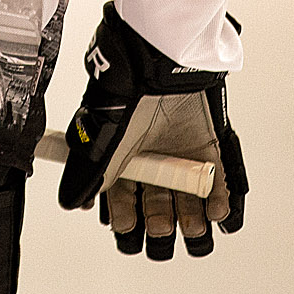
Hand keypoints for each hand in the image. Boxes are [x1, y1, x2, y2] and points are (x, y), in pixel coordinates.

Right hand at [58, 2, 247, 258]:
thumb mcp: (104, 143)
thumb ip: (88, 176)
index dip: (127, 221)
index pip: (124, 204)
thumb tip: (71, 203)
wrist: (162, 66)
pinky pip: (221, 186)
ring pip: (189, 205)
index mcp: (123, 163)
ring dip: (192, 223)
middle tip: (160, 228)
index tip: (129, 227)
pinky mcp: (211, 151)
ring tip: (193, 227)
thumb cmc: (128, 98)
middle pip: (157, 211)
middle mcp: (152, 164)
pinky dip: (223, 205)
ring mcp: (182, 159)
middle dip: (159, 226)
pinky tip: (219, 214)